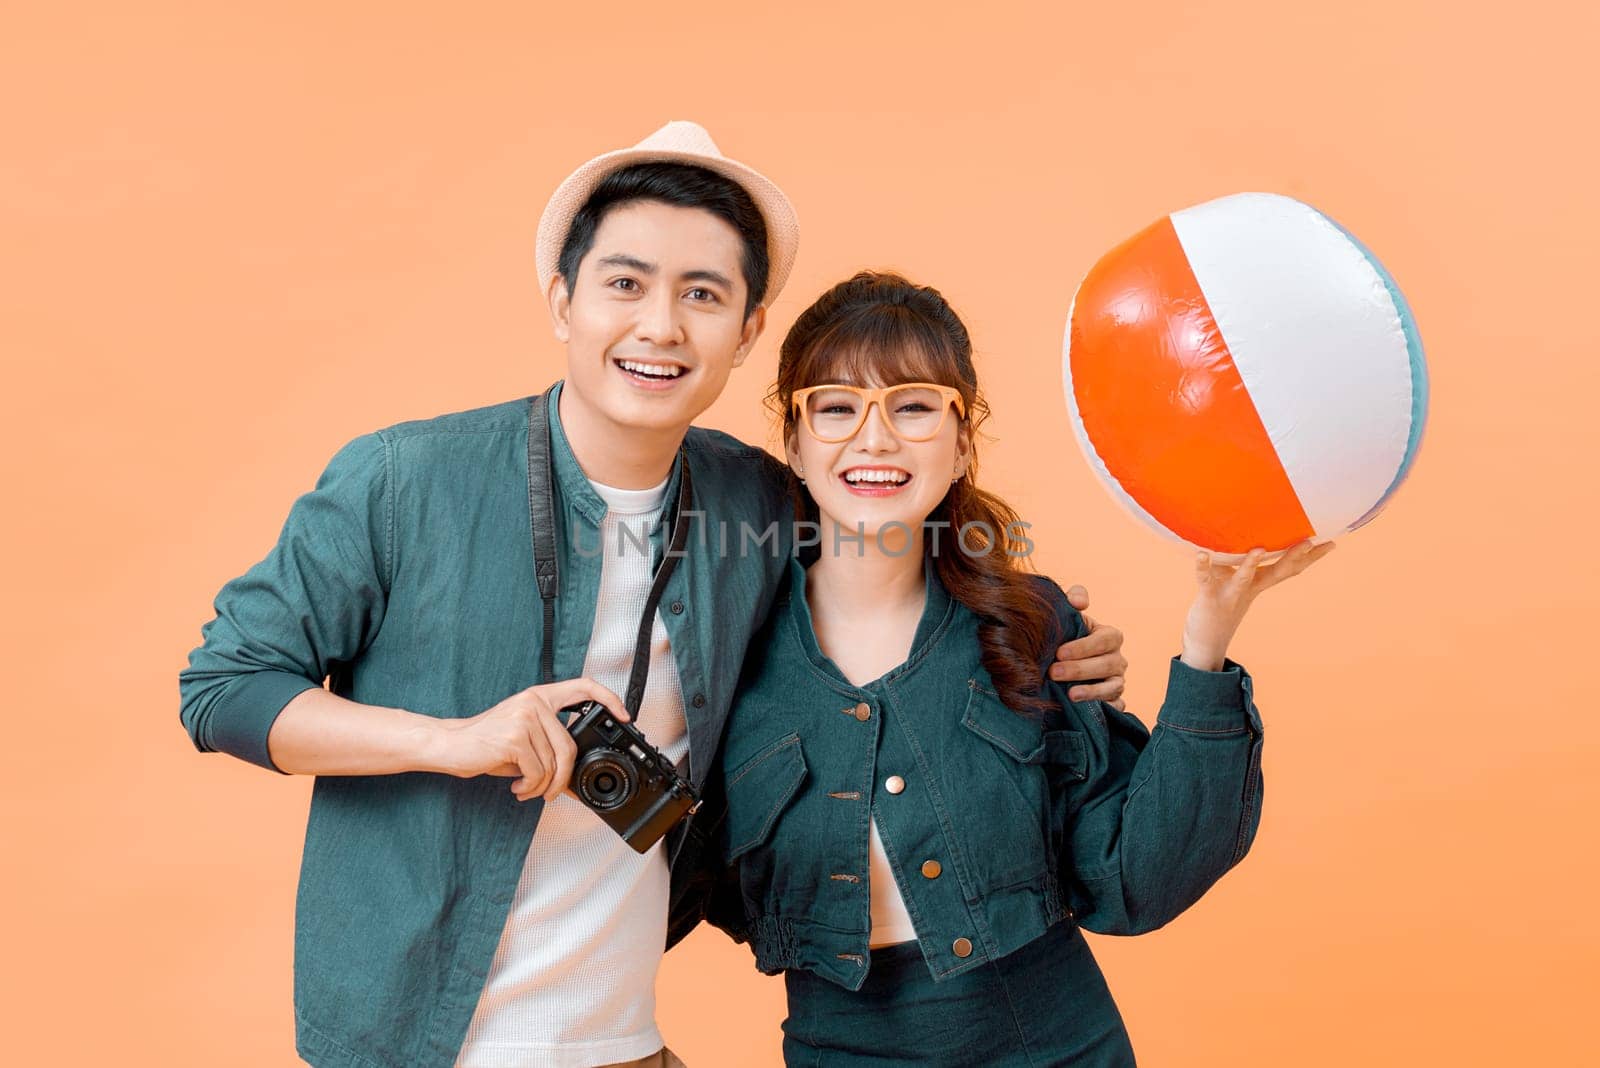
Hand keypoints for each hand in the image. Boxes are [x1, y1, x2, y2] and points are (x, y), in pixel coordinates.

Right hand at [433, 678, 628, 802]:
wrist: (450, 745)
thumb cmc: (487, 744)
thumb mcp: (524, 738)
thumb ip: (549, 744)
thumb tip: (574, 774)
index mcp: (539, 697)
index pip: (583, 687)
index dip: (608, 699)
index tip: (624, 715)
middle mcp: (533, 702)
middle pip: (569, 747)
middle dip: (563, 778)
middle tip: (550, 793)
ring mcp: (524, 717)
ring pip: (553, 764)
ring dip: (542, 787)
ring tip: (526, 789)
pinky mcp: (513, 738)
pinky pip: (537, 773)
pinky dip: (529, 788)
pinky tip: (517, 787)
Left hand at [1050, 584, 1128, 710]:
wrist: (1065, 662)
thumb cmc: (1069, 636)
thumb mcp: (1071, 616)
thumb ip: (1074, 599)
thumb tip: (1078, 600)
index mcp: (1110, 636)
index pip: (1104, 640)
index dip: (1083, 646)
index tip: (1059, 652)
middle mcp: (1118, 659)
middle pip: (1106, 664)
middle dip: (1079, 669)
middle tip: (1053, 672)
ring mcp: (1118, 681)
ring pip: (1112, 687)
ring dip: (1092, 691)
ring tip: (1070, 695)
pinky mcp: (1116, 700)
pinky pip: (1117, 706)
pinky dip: (1107, 708)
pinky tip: (1090, 711)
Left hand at [1181, 539, 1336, 670]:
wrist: (1206, 641)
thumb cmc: (1221, 603)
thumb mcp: (1236, 580)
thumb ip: (1242, 560)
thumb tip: (1250, 534)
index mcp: (1259, 582)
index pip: (1288, 568)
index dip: (1310, 557)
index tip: (1331, 542)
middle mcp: (1249, 588)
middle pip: (1276, 571)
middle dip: (1294, 557)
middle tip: (1311, 541)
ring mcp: (1230, 593)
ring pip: (1243, 578)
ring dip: (1251, 564)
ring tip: (1260, 549)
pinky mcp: (1209, 596)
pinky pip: (1205, 579)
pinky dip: (1203, 567)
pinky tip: (1201, 553)